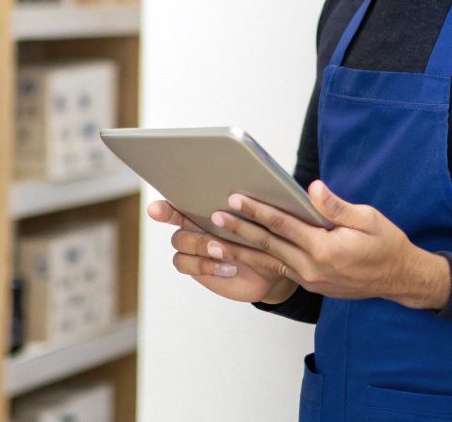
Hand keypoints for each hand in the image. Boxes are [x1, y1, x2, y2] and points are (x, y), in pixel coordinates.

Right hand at [148, 200, 296, 303]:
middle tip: (162, 210)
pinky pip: (187, 264)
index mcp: (211, 203)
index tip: (160, 194)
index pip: (184, 193)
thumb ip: (264, 197)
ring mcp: (197, 245)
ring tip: (222, 249)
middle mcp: (198, 222)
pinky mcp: (199, 267)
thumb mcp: (272, 212)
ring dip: (200, 244)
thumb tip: (291, 182)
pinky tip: (229, 268)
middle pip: (174, 216)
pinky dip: (206, 266)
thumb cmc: (274, 232)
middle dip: (169, 213)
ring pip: (181, 241)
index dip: (170, 191)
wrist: (279, 264)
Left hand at [206, 180, 451, 309]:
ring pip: (267, 262)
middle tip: (214, 217)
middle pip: (268, 245)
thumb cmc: (386, 244)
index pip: (283, 226)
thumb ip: (336, 206)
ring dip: (239, 251)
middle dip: (239, 229)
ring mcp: (309, 279)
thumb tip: (312, 189)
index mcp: (326, 249)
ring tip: (211, 243)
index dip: (257, 211)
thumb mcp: (368, 219)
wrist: (399, 279)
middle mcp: (312, 268)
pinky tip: (239, 254)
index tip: (236, 199)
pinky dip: (255, 262)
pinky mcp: (309, 283)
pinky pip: (276, 271)